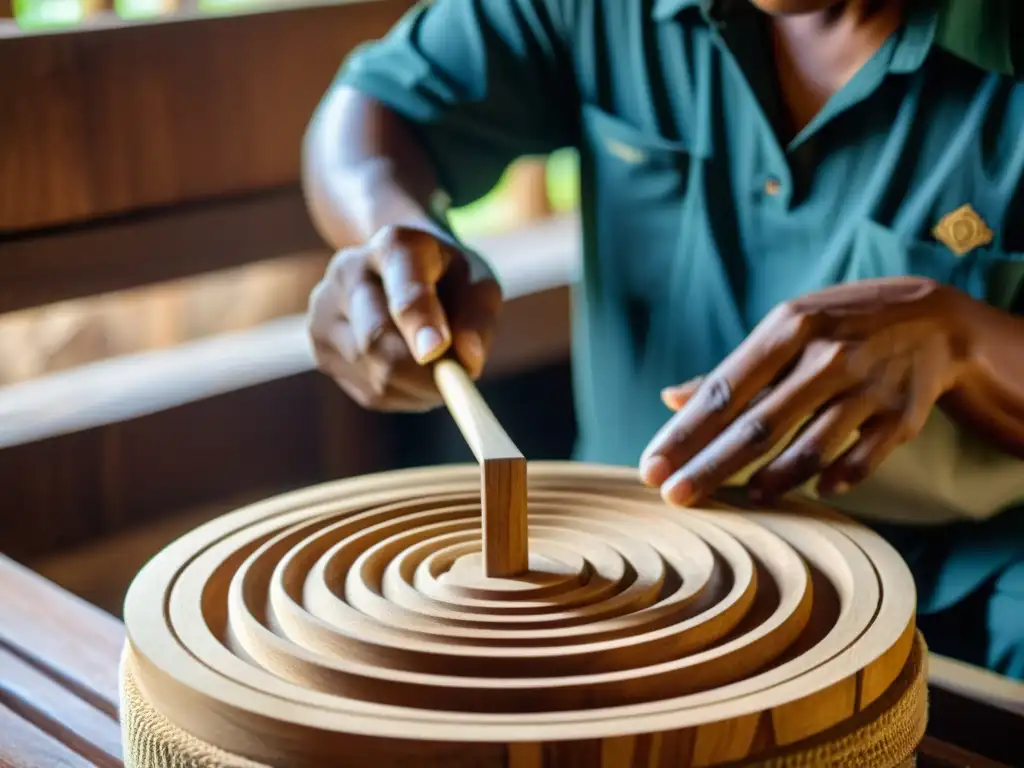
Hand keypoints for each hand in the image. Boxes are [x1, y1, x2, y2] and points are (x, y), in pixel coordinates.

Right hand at [307, 225, 501, 411]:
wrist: (394, 270)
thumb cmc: (444, 278)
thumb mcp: (475, 281)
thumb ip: (478, 316)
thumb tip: (468, 362)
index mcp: (393, 246)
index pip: (403, 289)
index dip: (419, 323)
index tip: (436, 352)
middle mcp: (347, 272)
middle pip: (378, 339)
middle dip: (425, 374)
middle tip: (459, 384)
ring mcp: (324, 311)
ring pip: (376, 376)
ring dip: (419, 388)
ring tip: (439, 370)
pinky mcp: (320, 350)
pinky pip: (371, 393)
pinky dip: (404, 395)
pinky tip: (414, 375)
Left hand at [640, 277, 973, 505]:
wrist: (936, 319)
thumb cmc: (839, 325)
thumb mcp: (787, 327)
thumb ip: (731, 370)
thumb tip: (669, 397)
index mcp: (788, 329)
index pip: (723, 392)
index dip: (684, 434)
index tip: (651, 468)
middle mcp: (827, 356)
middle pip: (757, 426)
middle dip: (710, 467)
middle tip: (674, 498)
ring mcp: (868, 387)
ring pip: (810, 446)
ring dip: (772, 478)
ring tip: (743, 498)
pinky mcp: (903, 415)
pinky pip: (865, 457)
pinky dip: (839, 476)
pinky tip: (814, 491)